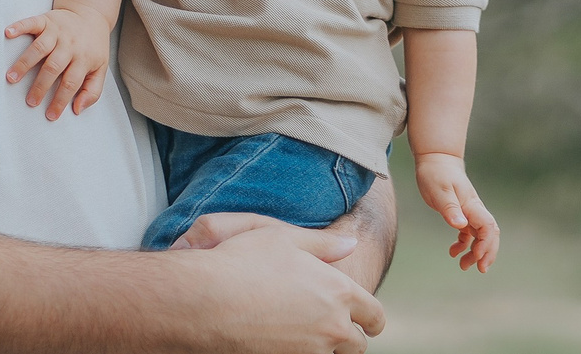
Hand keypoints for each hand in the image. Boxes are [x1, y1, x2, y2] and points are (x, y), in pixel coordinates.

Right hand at [0, 4, 113, 118]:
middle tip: (30, 101)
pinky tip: (7, 33)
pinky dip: (19, 27)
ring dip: (24, 63)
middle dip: (41, 86)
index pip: (71, 83)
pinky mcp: (46, 20)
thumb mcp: (101, 68)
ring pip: (39, 48)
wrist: (91, 13)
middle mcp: (69, 45)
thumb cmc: (93, 46)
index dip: (61, 100)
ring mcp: (57, 31)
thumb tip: (77, 110)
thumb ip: (93, 91)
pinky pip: (31, 23)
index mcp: (83, 58)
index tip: (50, 116)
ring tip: (11, 78)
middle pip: (53, 67)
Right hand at [170, 221, 385, 353]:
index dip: (372, 318)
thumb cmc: (243, 263)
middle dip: (350, 338)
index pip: (374, 315)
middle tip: (336, 330)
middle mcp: (331, 327)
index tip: (368, 322)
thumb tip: (351, 244)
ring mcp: (310, 351)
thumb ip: (324, 244)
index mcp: (338, 293)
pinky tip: (285, 342)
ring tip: (307, 336)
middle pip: (357, 344)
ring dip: (325, 348)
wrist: (206, 300)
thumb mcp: (284, 238)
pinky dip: (301, 353)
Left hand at [413, 153, 496, 272]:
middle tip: (480, 269)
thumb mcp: (440, 191)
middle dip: (488, 253)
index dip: (486, 244)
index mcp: (471, 205)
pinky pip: (468, 233)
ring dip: (476, 252)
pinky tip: (453, 252)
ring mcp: (469, 212)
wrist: (436, 160)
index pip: (488, 226)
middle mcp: (474, 209)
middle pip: (490, 234)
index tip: (476, 255)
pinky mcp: (461, 213)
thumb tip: (460, 225)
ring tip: (464, 266)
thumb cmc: (437, 173)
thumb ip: (450, 208)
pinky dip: (464, 245)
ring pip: (480, 236)